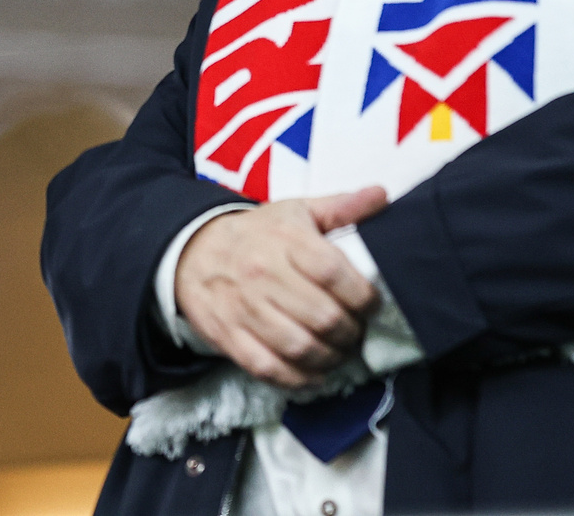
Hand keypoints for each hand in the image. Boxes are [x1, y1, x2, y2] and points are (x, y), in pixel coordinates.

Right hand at [174, 187, 388, 388]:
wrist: (191, 251)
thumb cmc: (256, 234)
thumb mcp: (296, 210)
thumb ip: (341, 206)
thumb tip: (381, 195)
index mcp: (286, 240)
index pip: (335, 274)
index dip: (364, 296)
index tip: (371, 305)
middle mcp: (264, 274)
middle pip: (324, 317)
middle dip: (351, 333)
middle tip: (356, 332)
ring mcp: (244, 308)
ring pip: (300, 348)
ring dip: (330, 358)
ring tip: (338, 351)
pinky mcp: (229, 336)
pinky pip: (270, 368)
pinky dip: (298, 378)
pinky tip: (313, 372)